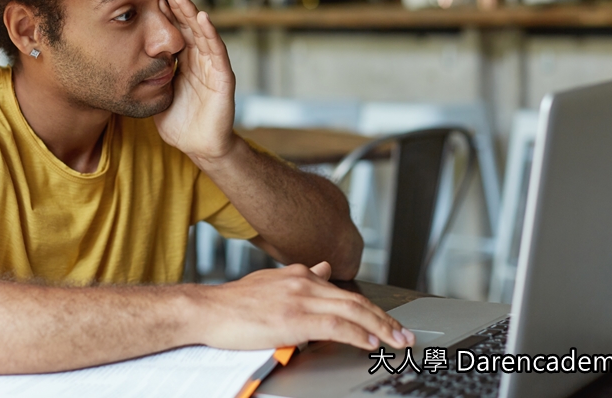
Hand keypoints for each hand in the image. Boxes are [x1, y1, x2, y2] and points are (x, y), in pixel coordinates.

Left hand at [154, 0, 237, 162]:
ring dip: (191, 10)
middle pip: (188, 24)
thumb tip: (112, 61)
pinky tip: (201, 18)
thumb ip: (142, 75)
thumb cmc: (177, 121)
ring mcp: (213, 66)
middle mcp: (199, 58)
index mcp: (183, 60)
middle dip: (176, 3)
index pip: (174, 29)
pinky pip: (217, 52)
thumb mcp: (154, 93)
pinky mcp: (224, 77)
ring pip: (202, 31)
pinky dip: (210, 33)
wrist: (199, 147)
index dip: (164, 11)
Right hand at [192, 262, 415, 351]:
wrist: (207, 310)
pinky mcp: (293, 318)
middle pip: (355, 300)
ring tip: (397, 341)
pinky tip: (370, 342)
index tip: (387, 321)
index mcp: (300, 275)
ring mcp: (300, 299)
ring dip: (379, 328)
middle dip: (384, 319)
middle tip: (404, 334)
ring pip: (352, 311)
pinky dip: (356, 334)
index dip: (370, 307)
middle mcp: (304, 282)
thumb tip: (324, 269)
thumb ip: (300, 277)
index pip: (345, 291)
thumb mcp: (271, 282)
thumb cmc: (234, 303)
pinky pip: (335, 326)